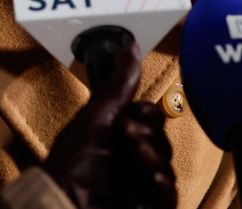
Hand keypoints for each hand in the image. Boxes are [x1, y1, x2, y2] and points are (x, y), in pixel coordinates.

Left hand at [44, 42, 176, 208]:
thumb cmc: (71, 169)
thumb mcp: (95, 120)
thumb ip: (117, 86)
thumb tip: (129, 49)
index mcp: (111, 134)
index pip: (147, 116)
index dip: (145, 112)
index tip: (130, 114)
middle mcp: (125, 156)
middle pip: (160, 136)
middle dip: (148, 132)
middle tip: (127, 133)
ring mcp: (137, 182)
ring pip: (166, 162)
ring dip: (153, 155)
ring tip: (136, 155)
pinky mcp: (147, 203)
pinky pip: (170, 193)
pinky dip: (164, 184)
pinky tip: (152, 178)